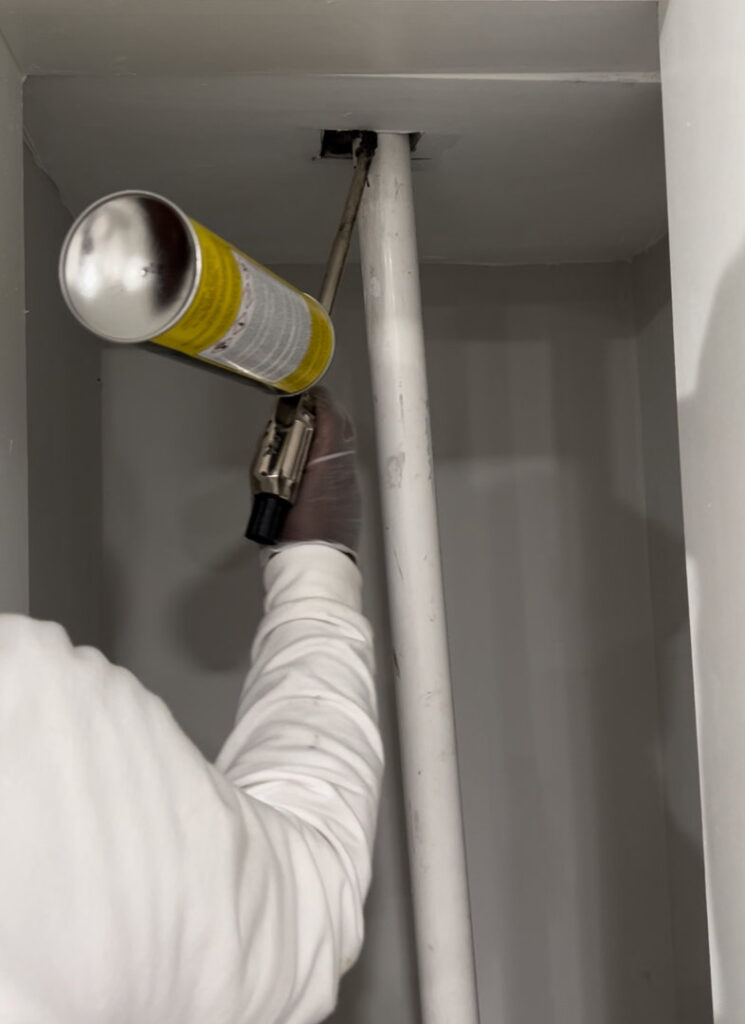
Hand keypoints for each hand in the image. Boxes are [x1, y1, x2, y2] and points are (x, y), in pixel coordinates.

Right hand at [280, 387, 361, 554]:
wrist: (313, 565)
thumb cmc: (289, 534)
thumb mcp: (269, 487)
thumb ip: (274, 455)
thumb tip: (278, 433)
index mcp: (325, 466)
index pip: (330, 419)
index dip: (319, 401)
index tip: (306, 394)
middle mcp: (344, 472)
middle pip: (343, 427)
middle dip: (325, 412)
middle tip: (306, 406)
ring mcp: (351, 486)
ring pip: (346, 446)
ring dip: (329, 432)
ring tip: (310, 428)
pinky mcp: (352, 498)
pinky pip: (345, 465)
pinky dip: (332, 453)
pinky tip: (317, 457)